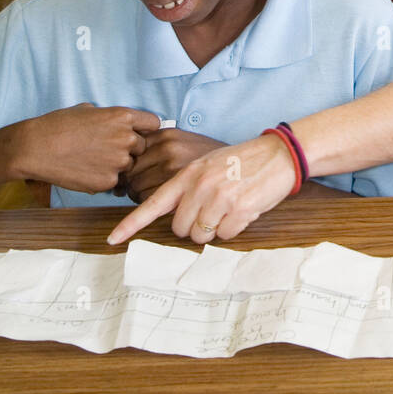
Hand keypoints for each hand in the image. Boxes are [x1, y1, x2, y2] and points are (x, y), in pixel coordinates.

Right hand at [13, 104, 160, 194]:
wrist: (36, 148)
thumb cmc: (59, 125)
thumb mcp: (89, 110)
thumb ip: (112, 118)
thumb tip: (123, 123)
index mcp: (123, 117)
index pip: (153, 123)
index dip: (145, 129)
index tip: (137, 133)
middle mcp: (126, 139)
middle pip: (142, 147)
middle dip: (130, 149)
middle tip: (106, 148)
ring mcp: (118, 162)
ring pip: (129, 165)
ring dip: (118, 165)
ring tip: (93, 159)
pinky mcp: (108, 182)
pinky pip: (115, 180)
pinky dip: (104, 178)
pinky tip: (86, 170)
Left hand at [107, 133, 296, 245]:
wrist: (279, 154)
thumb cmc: (243, 161)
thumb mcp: (209, 164)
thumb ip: (189, 185)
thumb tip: (176, 216)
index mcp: (189, 174)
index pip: (153, 203)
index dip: (131, 224)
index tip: (113, 239)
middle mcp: (200, 186)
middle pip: (180, 228)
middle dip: (194, 227)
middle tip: (212, 210)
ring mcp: (219, 198)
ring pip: (201, 235)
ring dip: (214, 230)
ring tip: (229, 208)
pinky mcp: (239, 210)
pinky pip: (224, 236)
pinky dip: (233, 229)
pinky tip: (242, 210)